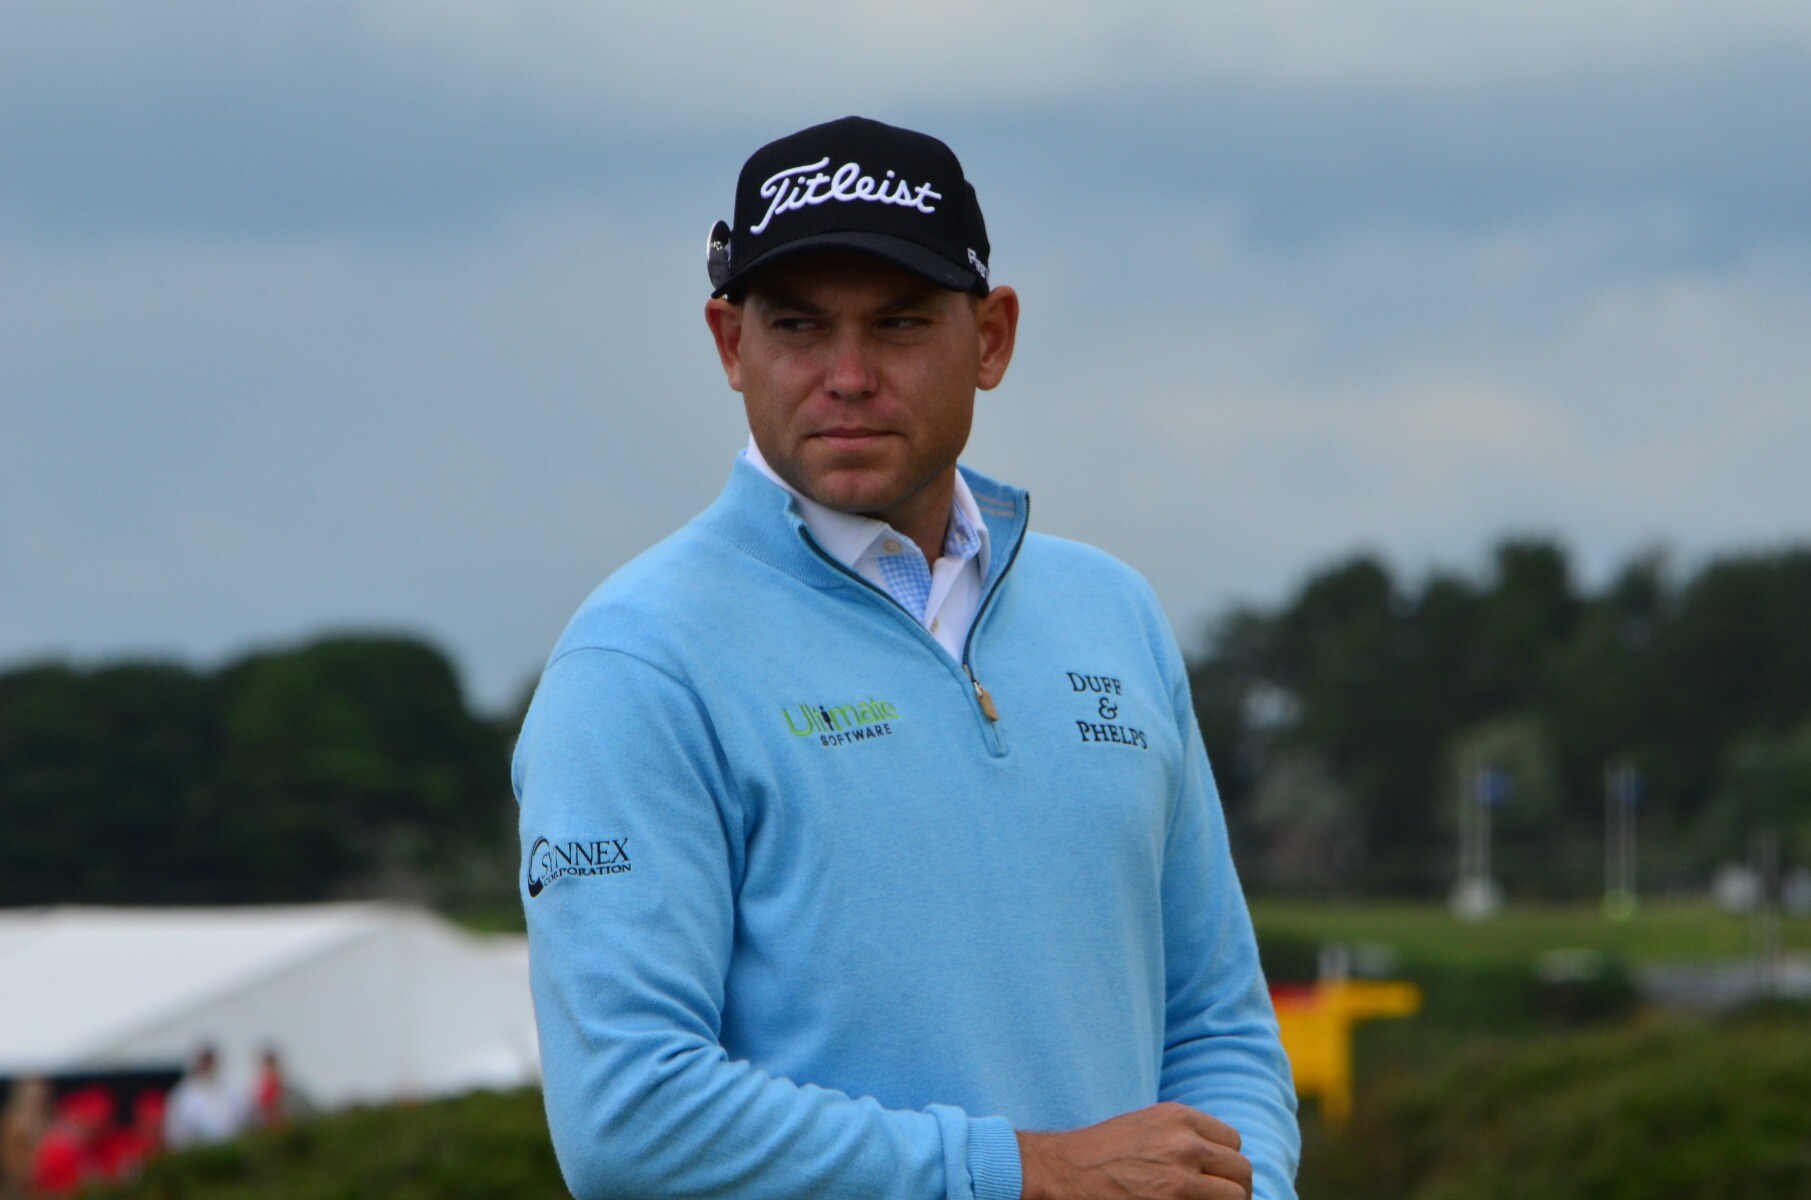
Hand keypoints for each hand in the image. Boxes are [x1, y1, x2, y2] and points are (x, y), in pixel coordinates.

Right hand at [1016, 1102, 1251, 1199]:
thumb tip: (1214, 1159)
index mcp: (1179, 1117)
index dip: (1226, 1164)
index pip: (1233, 1142)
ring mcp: (1181, 1176)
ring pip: (1236, 1195)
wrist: (1063, 1172)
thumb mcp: (1146, 1126)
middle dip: (1235, 1188)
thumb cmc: (1100, 1152)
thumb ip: (1182, 1136)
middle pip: (1241, 1169)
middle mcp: (1186, 1143)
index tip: (1217, 1179)